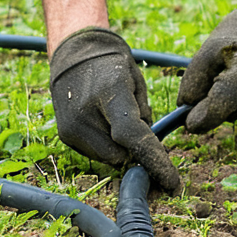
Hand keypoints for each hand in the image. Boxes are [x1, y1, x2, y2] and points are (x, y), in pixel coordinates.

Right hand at [49, 27, 180, 192]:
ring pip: (109, 158)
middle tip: (140, 132)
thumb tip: (150, 150)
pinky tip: (103, 124)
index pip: (133, 136)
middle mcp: (85, 113)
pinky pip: (96, 155)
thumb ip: (144, 116)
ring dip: (120, 149)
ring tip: (115, 120)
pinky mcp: (65, 135)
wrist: (74, 54)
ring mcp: (71, 127)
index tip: (171, 181)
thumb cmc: (114, 66)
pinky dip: (106, 146)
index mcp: (108, 93)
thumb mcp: (137, 82)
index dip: (154, 160)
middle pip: (121, 154)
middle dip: (136, 152)